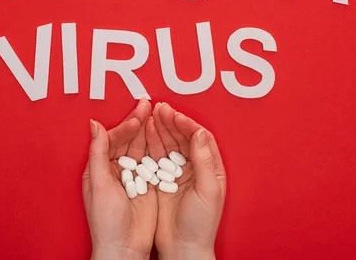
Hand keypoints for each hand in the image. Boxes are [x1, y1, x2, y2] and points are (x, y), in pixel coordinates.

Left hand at [82, 98, 155, 259]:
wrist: (124, 247)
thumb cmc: (106, 219)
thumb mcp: (98, 184)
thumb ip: (97, 152)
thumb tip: (94, 124)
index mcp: (100, 167)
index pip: (113, 139)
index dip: (126, 126)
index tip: (138, 116)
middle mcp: (116, 169)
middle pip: (129, 139)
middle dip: (139, 122)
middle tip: (150, 104)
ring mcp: (133, 176)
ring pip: (142, 147)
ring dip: (150, 131)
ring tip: (160, 114)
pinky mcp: (147, 184)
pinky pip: (153, 161)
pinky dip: (159, 147)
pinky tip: (166, 135)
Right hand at [147, 102, 226, 259]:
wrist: (183, 248)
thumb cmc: (201, 224)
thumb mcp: (207, 190)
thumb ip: (204, 161)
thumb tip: (200, 133)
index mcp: (211, 168)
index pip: (200, 138)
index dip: (187, 124)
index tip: (174, 115)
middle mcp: (194, 168)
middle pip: (182, 137)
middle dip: (170, 122)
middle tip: (158, 109)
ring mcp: (177, 173)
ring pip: (168, 144)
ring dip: (159, 129)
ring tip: (150, 115)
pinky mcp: (162, 180)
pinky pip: (156, 157)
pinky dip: (150, 143)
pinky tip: (144, 133)